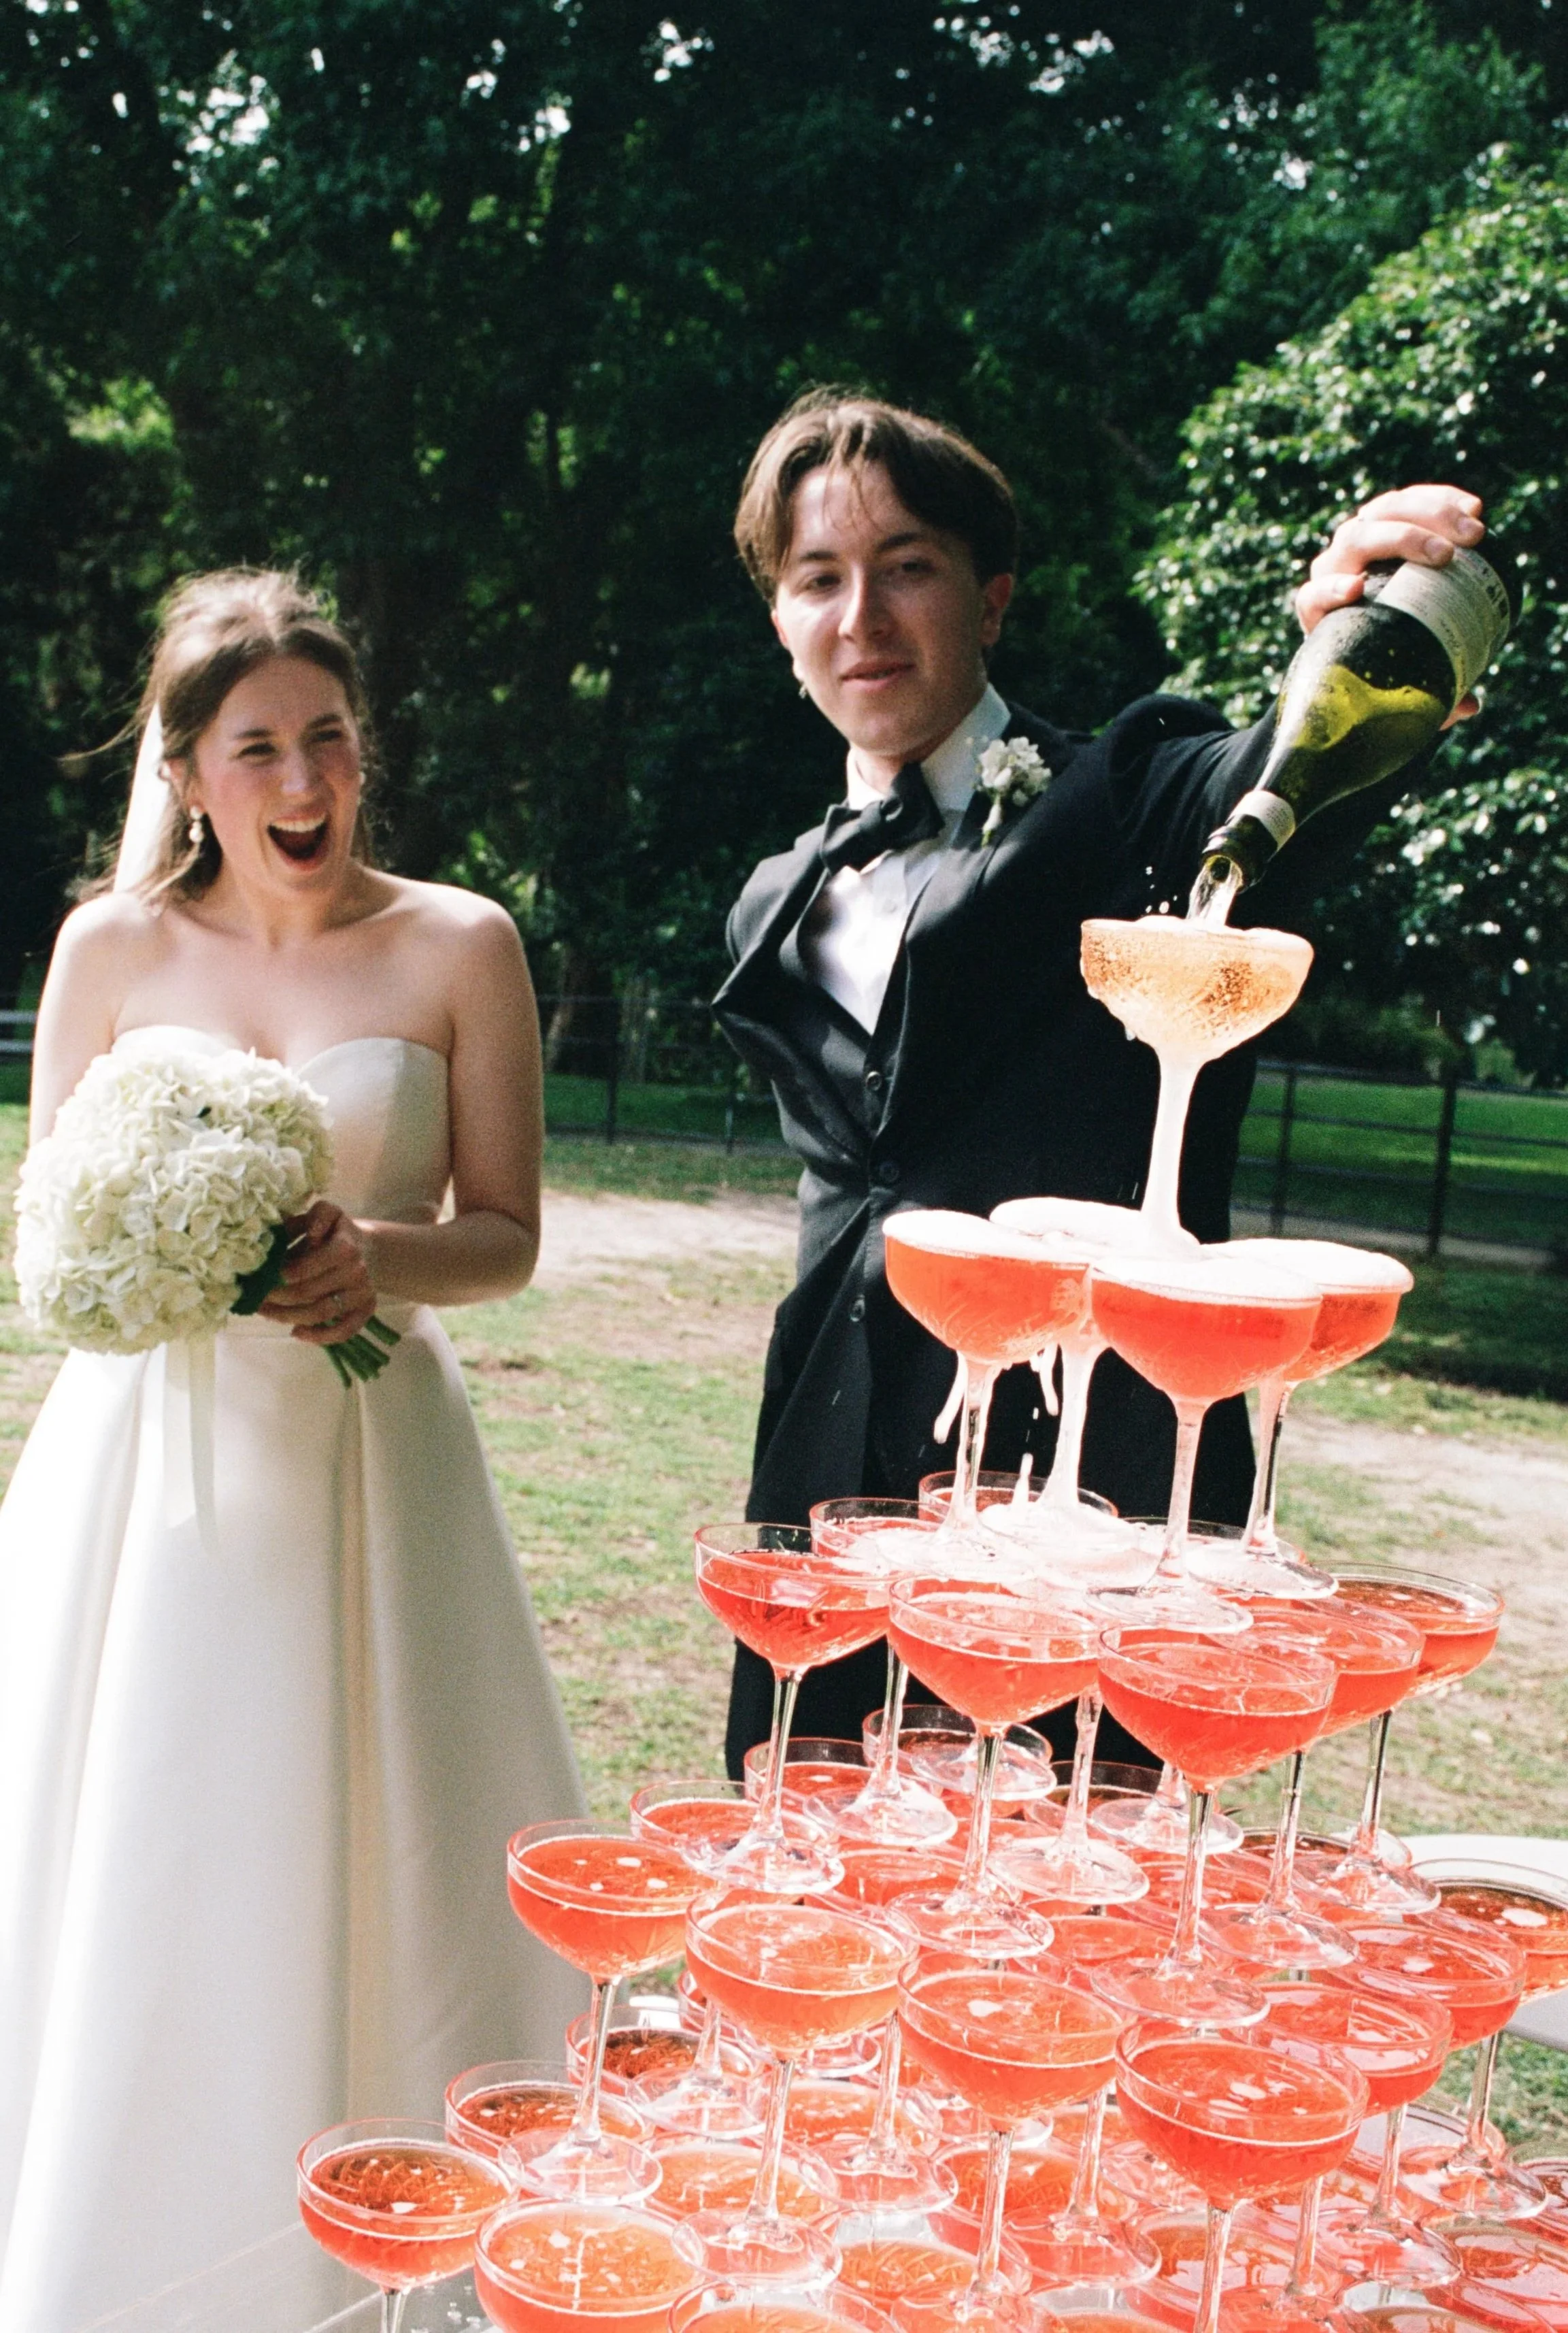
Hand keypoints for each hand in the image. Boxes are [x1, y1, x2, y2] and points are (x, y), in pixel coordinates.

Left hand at [258, 1200, 377, 1344]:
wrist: (367, 1247)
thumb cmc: (337, 1230)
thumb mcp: (327, 1212)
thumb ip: (315, 1216)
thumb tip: (306, 1232)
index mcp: (344, 1248)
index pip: (305, 1269)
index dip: (278, 1277)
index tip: (260, 1278)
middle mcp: (357, 1272)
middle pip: (308, 1293)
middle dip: (277, 1298)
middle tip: (254, 1298)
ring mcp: (362, 1293)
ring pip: (321, 1314)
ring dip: (288, 1317)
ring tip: (266, 1313)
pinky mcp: (366, 1309)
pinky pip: (344, 1330)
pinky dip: (320, 1337)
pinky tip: (296, 1332)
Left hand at [1295, 485, 1486, 725]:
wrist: (1379, 625)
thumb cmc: (1386, 659)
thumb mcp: (1400, 682)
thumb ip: (1427, 695)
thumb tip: (1468, 707)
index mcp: (1323, 611)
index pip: (1314, 596)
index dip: (1330, 590)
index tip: (1356, 589)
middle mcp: (1336, 568)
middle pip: (1357, 539)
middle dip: (1402, 541)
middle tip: (1446, 555)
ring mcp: (1360, 538)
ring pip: (1385, 511)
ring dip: (1431, 514)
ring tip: (1474, 532)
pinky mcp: (1387, 518)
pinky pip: (1409, 499)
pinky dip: (1441, 499)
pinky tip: (1473, 509)